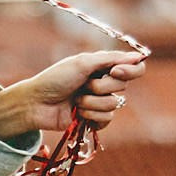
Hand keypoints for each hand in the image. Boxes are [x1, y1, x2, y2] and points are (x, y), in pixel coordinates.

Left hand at [0, 50, 145, 139]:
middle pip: (123, 87)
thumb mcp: (81, 63)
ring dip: (92, 103)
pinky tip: (78, 113)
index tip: (115, 72)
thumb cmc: (54, 79)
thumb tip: (140, 56)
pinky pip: (107, 119)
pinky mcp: (94, 118)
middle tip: (82, 86)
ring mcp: (99, 101)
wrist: (35, 104)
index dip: (130, 71)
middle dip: (100, 87)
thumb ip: (110, 59)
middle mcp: (104, 83)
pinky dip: (92, 116)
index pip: (134, 68)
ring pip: (114, 105)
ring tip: (75, 101)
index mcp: (103, 67)